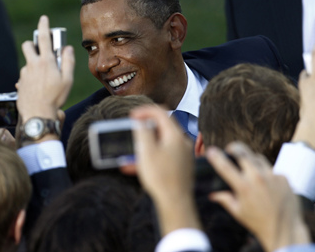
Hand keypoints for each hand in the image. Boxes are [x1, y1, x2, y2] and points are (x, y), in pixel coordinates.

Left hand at [16, 16, 73, 123]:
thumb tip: (67, 49)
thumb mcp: (67, 80)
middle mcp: (33, 65)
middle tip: (41, 51)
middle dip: (32, 44)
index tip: (43, 18)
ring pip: (28, 63)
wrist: (38, 114)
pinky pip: (26, 76)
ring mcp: (25, 74)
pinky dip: (32, 79)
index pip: (43, 37)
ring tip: (45, 81)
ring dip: (35, 65)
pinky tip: (39, 89)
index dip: (43, 26)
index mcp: (46, 62)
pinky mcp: (20, 83)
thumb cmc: (55, 98)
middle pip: (27, 45)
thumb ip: (68, 62)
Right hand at [129, 105, 200, 234]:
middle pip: (162, 127)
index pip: (160, 113)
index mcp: (175, 135)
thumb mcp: (146, 151)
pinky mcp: (180, 166)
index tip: (132, 115)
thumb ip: (143, 132)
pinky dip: (150, 156)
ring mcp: (183, 155)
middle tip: (132, 129)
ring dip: (145, 144)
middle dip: (145, 127)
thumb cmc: (161, 178)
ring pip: (161, 142)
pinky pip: (163, 155)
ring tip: (131, 150)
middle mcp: (182, 143)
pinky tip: (135, 165)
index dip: (144, 111)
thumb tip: (141, 122)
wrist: (175, 203)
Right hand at [207, 142, 310, 251]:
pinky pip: (271, 169)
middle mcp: (258, 178)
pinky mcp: (283, 177)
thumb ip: (225, 199)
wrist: (285, 229)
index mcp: (244, 187)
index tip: (210, 150)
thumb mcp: (238, 212)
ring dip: (250, 159)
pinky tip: (266, 183)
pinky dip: (265, 172)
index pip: (225, 167)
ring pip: (257, 158)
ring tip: (248, 166)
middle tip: (230, 149)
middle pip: (243, 152)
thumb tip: (212, 194)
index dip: (216, 157)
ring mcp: (272, 176)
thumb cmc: (258, 222)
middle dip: (234, 148)